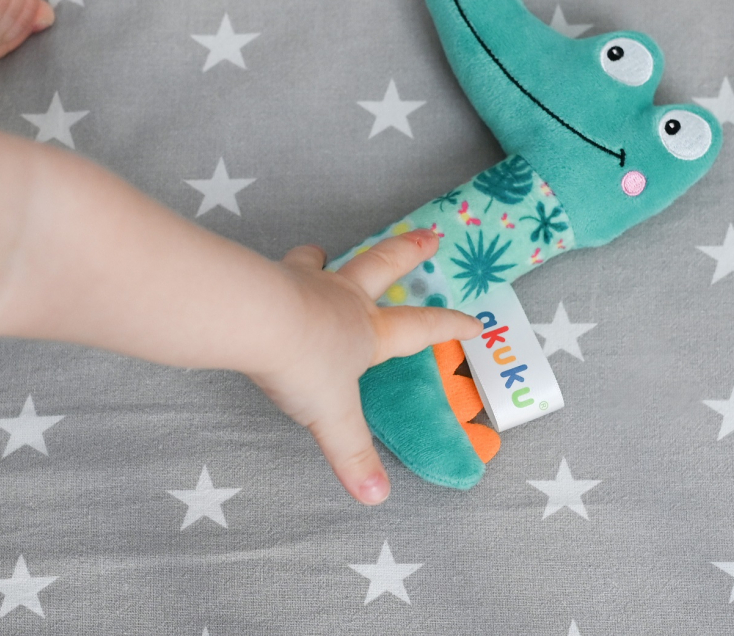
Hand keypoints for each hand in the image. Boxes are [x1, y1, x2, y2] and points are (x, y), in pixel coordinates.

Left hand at [250, 228, 482, 505]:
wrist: (257, 320)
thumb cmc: (304, 364)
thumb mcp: (332, 417)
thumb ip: (353, 454)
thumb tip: (376, 496)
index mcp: (368, 332)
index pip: (420, 327)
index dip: (450, 325)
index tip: (475, 321)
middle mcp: (344, 299)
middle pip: (385, 266)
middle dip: (410, 251)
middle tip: (430, 236)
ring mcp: (309, 282)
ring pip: (326, 262)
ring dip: (330, 256)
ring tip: (324, 252)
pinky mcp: (274, 277)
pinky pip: (285, 269)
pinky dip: (286, 270)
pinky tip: (273, 276)